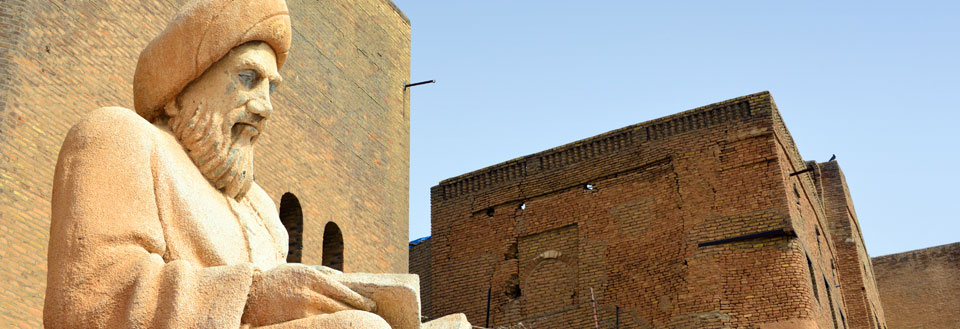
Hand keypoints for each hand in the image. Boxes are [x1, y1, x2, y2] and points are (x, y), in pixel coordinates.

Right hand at [242, 263, 376, 326]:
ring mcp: (301, 311)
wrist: (251, 295)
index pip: (343, 291)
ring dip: (346, 321)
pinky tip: (337, 326)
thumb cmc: (279, 280)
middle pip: (341, 307)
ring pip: (332, 319)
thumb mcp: (301, 269)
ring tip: (357, 322)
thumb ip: (324, 272)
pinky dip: (330, 326)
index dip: (360, 300)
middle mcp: (308, 294)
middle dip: (358, 312)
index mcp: (312, 278)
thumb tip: (345, 279)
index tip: (371, 305)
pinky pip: (319, 326)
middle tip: (371, 316)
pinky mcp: (295, 323)